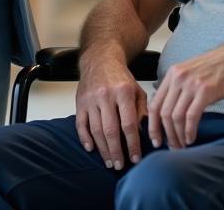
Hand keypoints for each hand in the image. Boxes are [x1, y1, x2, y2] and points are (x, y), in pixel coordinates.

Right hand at [75, 49, 149, 169]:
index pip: (129, 124)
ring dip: (103, 149)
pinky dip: (85, 138)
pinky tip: (91, 149)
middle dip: (116, 151)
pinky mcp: (80, 102)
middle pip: (111, 130)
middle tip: (120, 165)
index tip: (135, 158)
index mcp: (124, 92)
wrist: (100, 59)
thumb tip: (144, 133)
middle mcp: (106, 96)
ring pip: (96, 130)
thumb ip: (141, 111)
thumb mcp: (137, 90)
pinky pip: (81, 124)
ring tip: (109, 161)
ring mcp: (91, 99)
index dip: (132, 144)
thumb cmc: (120, 77)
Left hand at [149, 39, 223, 148]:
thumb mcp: (192, 72)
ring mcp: (192, 84)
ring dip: (178, 136)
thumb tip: (171, 112)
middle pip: (164, 112)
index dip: (153, 125)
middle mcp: (179, 77)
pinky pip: (191, 116)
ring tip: (182, 146)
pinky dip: (189, 131)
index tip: (156, 139)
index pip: (155, 103)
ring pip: (176, 116)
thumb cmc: (219, 67)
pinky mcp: (206, 91)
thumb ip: (180, 88)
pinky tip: (191, 139)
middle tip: (172, 147)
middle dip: (166, 134)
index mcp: (173, 73)